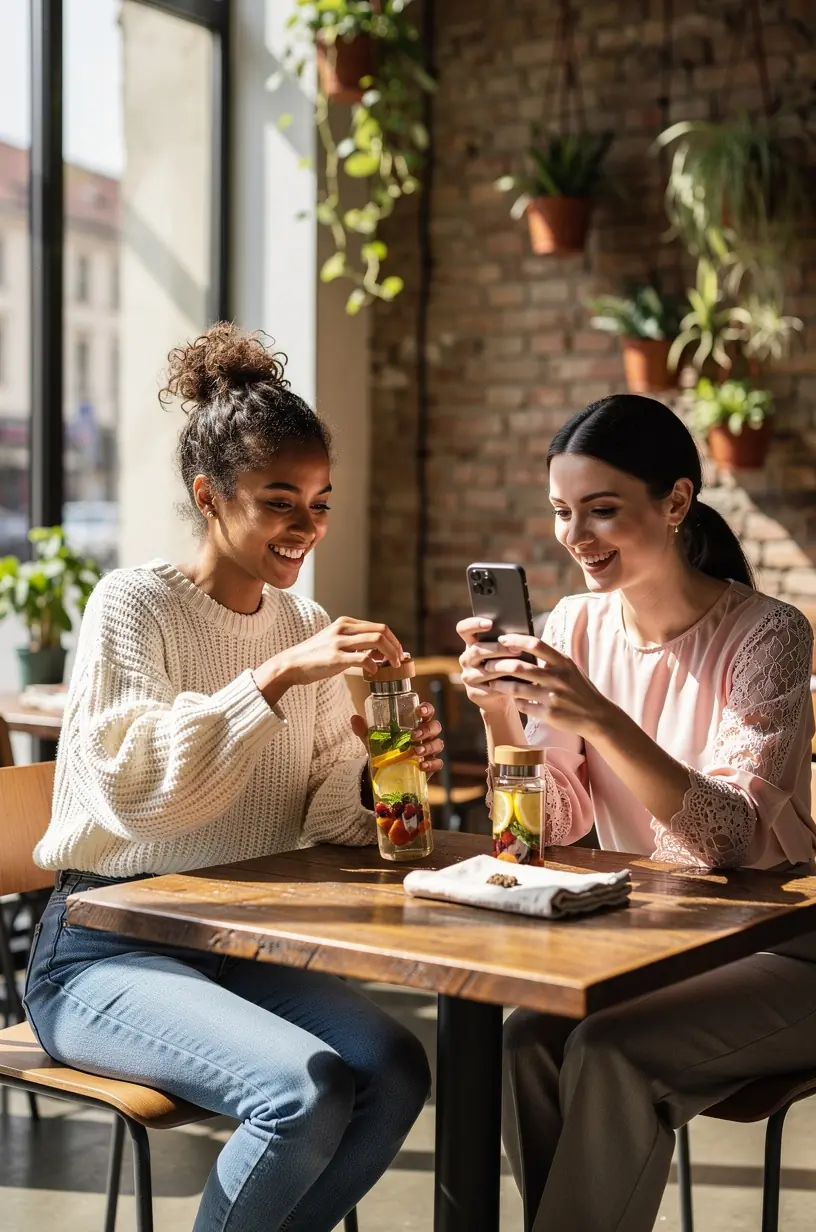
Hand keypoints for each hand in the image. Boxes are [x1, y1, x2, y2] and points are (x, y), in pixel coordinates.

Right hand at [255, 617, 402, 698]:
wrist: (290, 664)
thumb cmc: (315, 657)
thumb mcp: (336, 642)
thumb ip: (356, 644)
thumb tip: (379, 654)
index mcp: (345, 623)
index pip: (379, 626)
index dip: (393, 640)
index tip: (399, 653)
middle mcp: (343, 628)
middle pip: (381, 631)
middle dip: (396, 647)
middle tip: (400, 661)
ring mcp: (339, 642)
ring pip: (376, 641)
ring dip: (390, 654)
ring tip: (393, 666)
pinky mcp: (335, 658)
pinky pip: (362, 659)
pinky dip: (373, 665)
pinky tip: (373, 672)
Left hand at [350, 702, 444, 777]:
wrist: (385, 773)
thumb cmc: (384, 749)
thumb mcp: (373, 739)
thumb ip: (364, 730)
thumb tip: (354, 718)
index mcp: (415, 723)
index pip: (426, 711)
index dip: (426, 709)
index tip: (419, 710)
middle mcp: (425, 735)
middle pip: (435, 726)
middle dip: (427, 729)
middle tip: (414, 735)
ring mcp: (429, 750)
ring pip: (438, 744)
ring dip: (429, 746)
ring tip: (416, 751)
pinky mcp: (430, 765)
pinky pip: (438, 763)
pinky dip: (432, 764)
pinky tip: (422, 766)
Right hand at [456, 616, 517, 714]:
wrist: (502, 696)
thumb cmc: (507, 666)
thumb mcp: (505, 652)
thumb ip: (506, 641)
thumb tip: (519, 634)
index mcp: (471, 643)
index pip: (463, 629)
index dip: (473, 624)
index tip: (490, 623)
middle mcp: (466, 659)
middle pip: (476, 650)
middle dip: (498, 648)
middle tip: (517, 649)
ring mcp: (468, 676)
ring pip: (485, 670)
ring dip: (504, 667)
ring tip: (521, 665)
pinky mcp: (473, 693)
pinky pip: (489, 688)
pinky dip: (504, 685)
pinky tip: (517, 683)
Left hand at [484, 633, 616, 738]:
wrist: (597, 716)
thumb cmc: (579, 689)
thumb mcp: (570, 669)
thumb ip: (551, 658)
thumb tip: (526, 644)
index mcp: (563, 662)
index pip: (535, 644)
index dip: (515, 640)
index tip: (501, 639)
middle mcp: (557, 678)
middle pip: (519, 667)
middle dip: (499, 665)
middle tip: (487, 664)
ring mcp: (553, 697)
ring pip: (517, 688)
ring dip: (500, 684)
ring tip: (491, 681)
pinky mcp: (549, 714)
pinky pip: (524, 706)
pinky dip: (514, 701)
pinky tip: (510, 698)